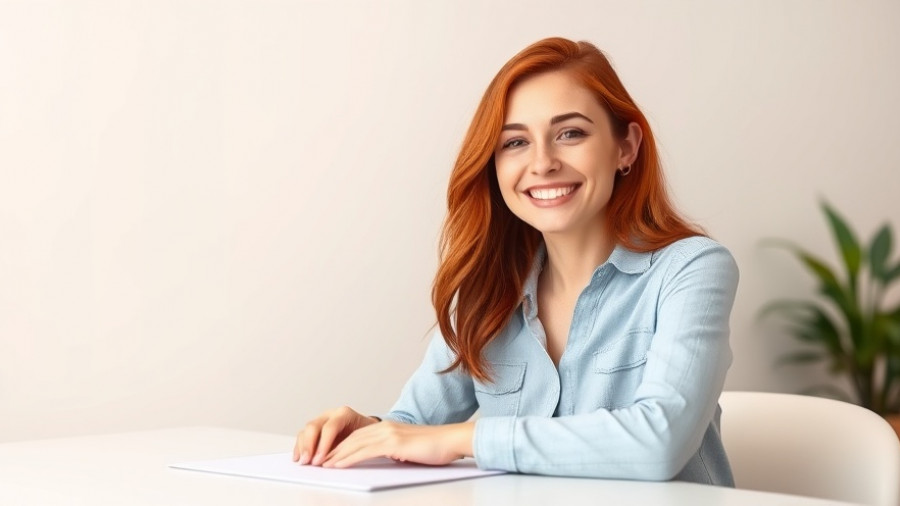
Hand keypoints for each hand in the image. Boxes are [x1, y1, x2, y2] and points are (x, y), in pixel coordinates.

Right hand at [293, 406, 378, 465]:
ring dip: (302, 447)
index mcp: (344, 414)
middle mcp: (330, 414)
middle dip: (309, 446)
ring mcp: (321, 420)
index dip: (323, 444)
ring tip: (303, 462)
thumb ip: (354, 444)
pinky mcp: (315, 428)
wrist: (366, 428)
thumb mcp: (366, 436)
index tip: (320, 459)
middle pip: (313, 426)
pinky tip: (298, 457)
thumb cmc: (367, 433)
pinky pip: (303, 435)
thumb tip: (342, 458)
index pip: (330, 427)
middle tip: (308, 461)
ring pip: (306, 430)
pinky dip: (299, 447)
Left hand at [321, 421, 473, 467]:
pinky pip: (364, 451)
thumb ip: (394, 451)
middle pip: (351, 439)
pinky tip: (337, 465)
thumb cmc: (434, 448)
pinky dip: (348, 458)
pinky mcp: (393, 443)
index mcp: (387, 428)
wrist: (451, 441)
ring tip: (321, 464)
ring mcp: (388, 434)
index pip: (357, 437)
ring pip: (354, 445)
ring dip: (335, 456)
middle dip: (332, 450)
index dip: (340, 446)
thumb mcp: (408, 449)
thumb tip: (385, 459)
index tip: (326, 456)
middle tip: (316, 460)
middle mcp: (385, 428)